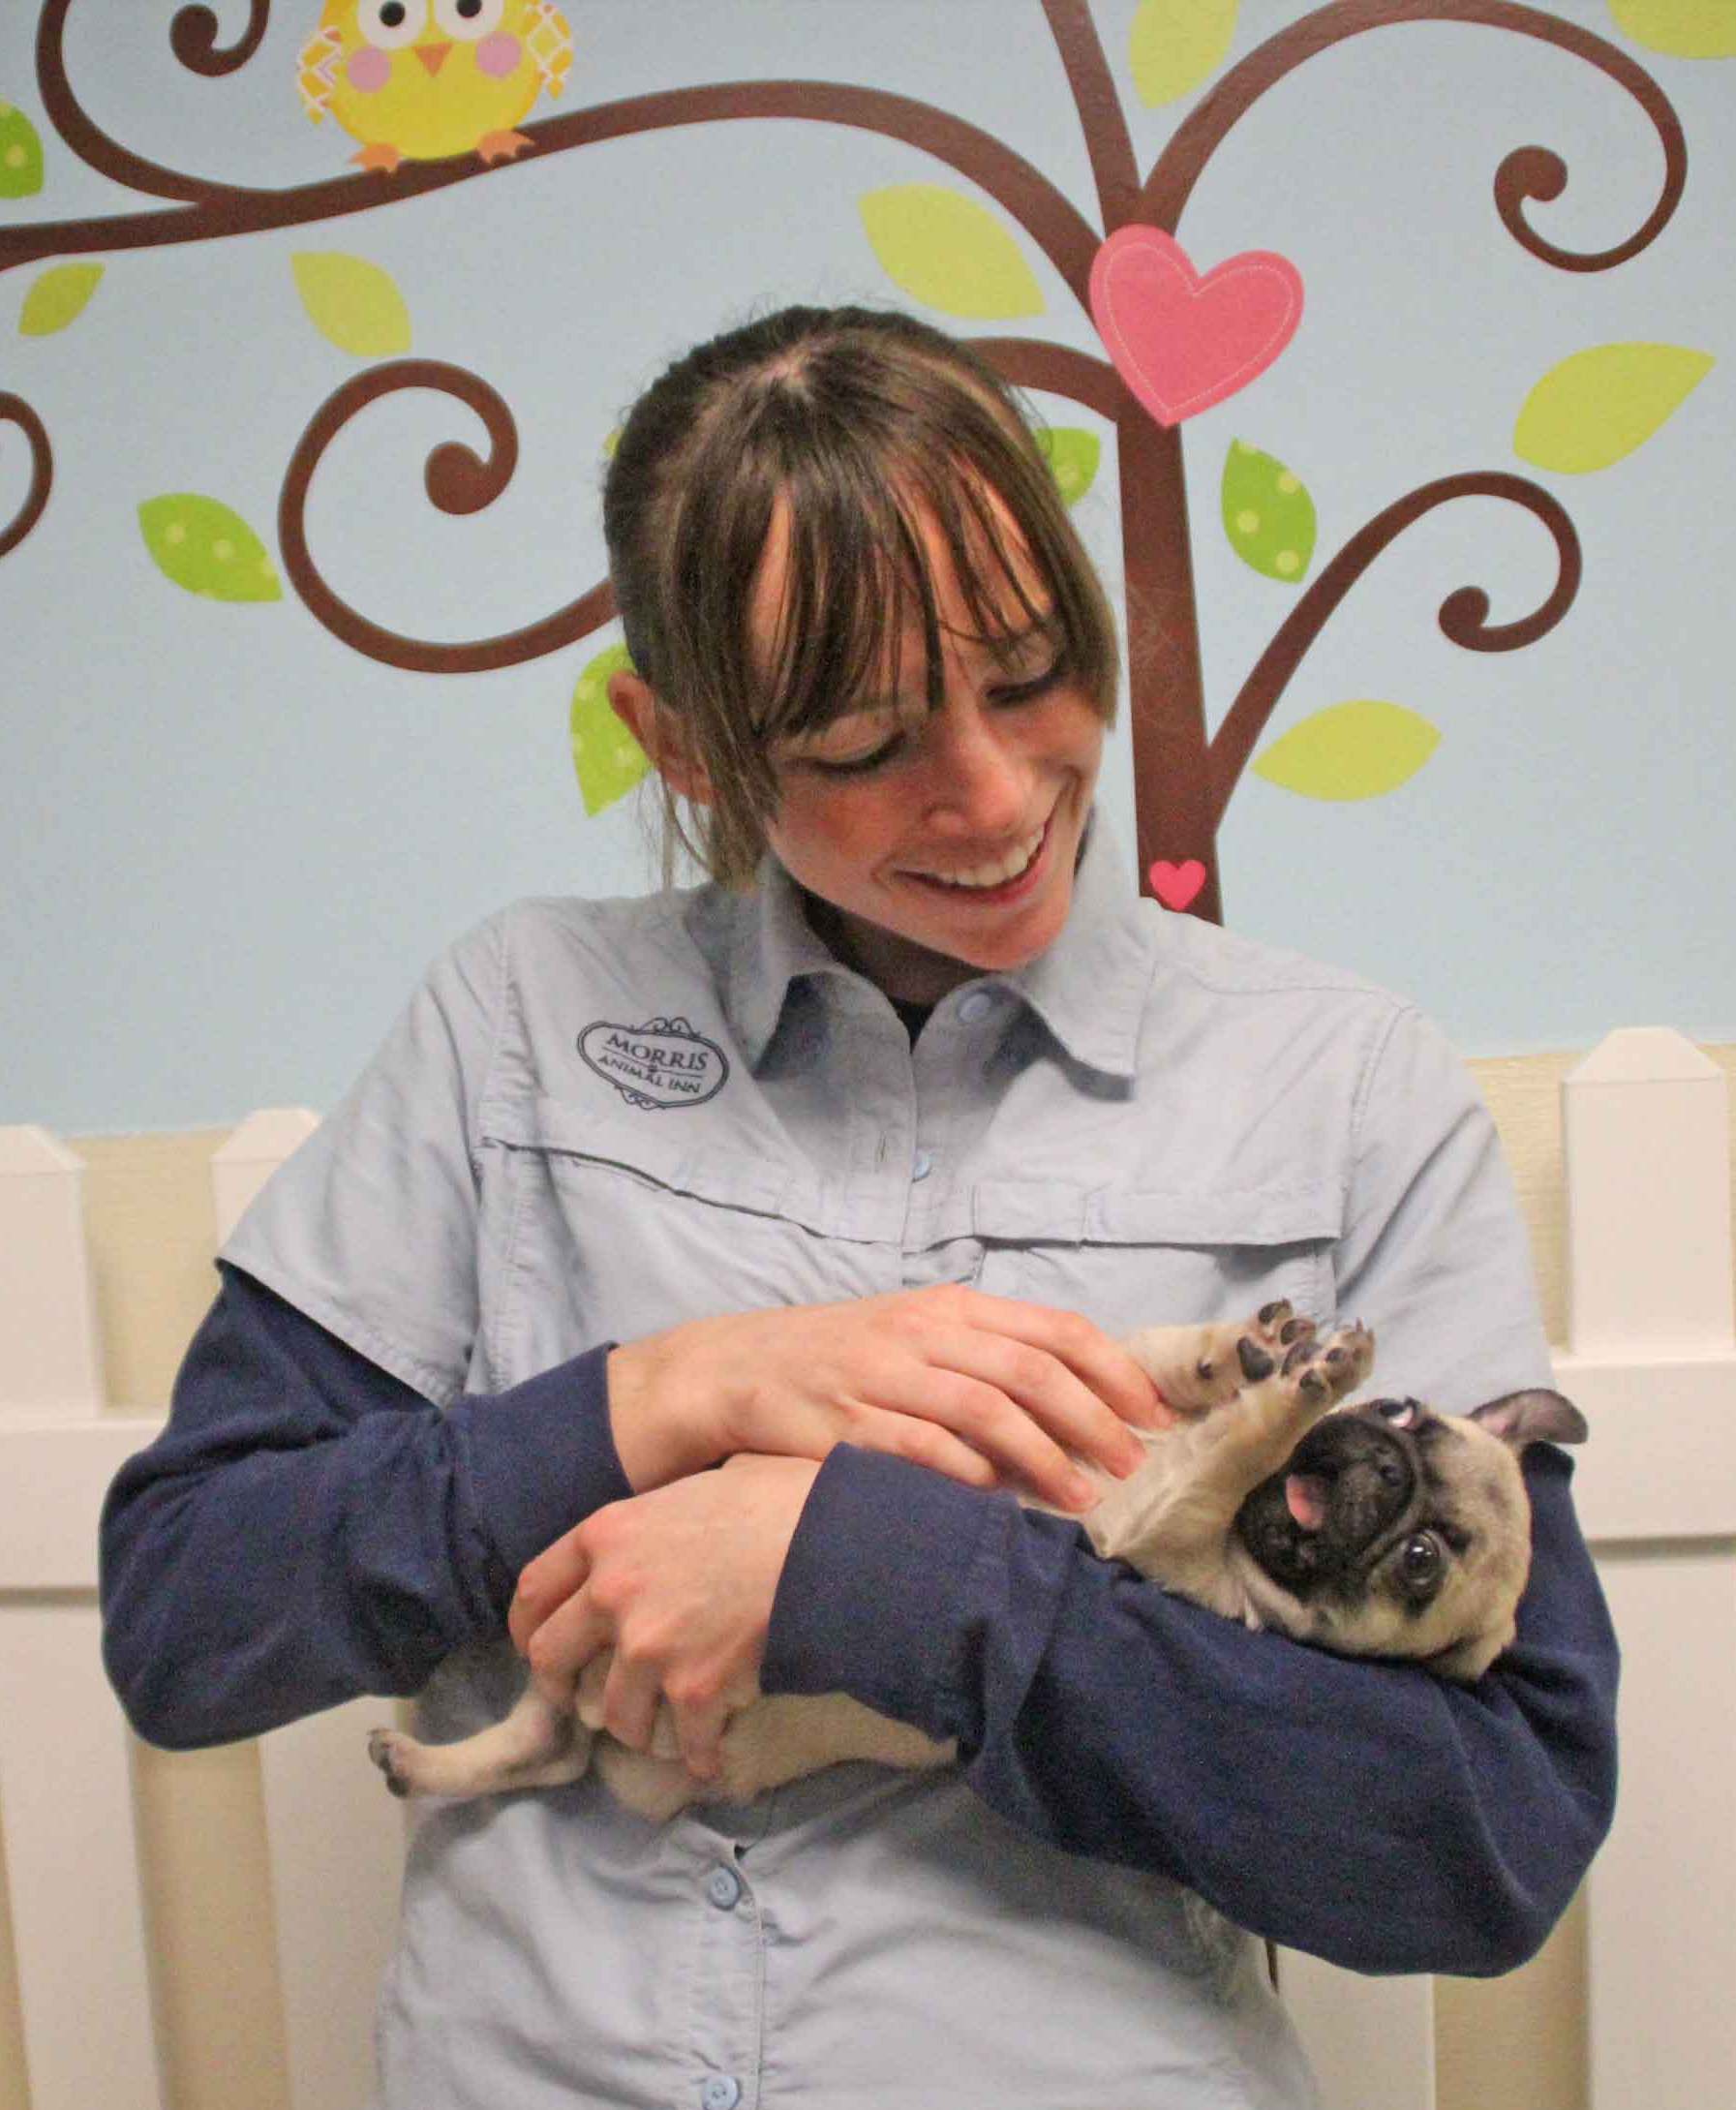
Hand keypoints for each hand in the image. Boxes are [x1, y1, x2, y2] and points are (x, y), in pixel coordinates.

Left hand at [508, 1455, 818, 1781]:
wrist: (833, 1541)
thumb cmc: (779, 1497)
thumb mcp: (700, 1485)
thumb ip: (657, 1519)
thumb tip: (660, 1537)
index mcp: (608, 1533)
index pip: (534, 1589)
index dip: (528, 1625)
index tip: (537, 1644)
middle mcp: (613, 1592)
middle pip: (551, 1659)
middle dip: (564, 1687)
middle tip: (586, 1697)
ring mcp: (650, 1646)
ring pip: (615, 1715)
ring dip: (639, 1726)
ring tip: (665, 1723)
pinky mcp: (695, 1690)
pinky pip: (683, 1744)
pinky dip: (698, 1754)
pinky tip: (710, 1752)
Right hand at [607, 1284, 1169, 1508]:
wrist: (735, 1368)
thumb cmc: (841, 1358)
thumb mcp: (917, 1339)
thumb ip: (989, 1363)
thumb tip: (1080, 1408)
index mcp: (951, 1308)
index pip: (1053, 1328)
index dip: (1113, 1371)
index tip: (1157, 1415)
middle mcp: (923, 1333)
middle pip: (1030, 1371)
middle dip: (1093, 1421)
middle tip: (1134, 1466)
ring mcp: (883, 1376)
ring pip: (984, 1410)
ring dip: (1043, 1458)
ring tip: (1082, 1500)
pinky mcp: (845, 1422)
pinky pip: (920, 1448)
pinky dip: (966, 1474)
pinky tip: (998, 1501)